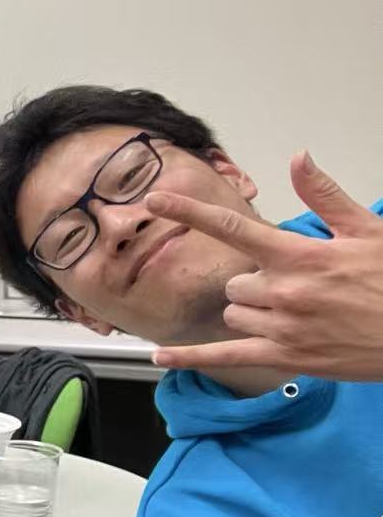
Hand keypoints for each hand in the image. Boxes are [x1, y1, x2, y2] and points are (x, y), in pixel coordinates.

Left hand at [145, 151, 382, 380]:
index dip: (189, 212)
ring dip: (252, 311)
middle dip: (255, 282)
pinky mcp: (287, 357)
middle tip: (297, 287)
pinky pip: (225, 357)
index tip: (154, 200)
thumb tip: (297, 157)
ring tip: (296, 312)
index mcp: (299, 256)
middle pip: (235, 282)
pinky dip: (191, 358)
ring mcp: (283, 327)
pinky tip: (161, 357)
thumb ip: (324, 196)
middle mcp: (284, 291)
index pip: (233, 228)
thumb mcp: (367, 230)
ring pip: (235, 313)